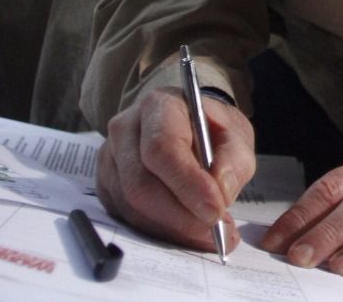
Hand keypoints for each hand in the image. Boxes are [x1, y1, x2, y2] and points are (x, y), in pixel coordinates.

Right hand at [95, 87, 254, 253]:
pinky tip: (188, 233)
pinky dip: (160, 232)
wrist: (187, 127)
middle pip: (141, 183)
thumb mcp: (236, 134)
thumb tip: (221, 192)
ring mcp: (110, 160)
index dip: (188, 183)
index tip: (215, 210)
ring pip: (133, 207)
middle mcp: (125, 130)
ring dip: (173, 229)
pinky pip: (127, 218)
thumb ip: (234, 160)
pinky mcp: (107, 187)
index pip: (162, 148)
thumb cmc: (211, 129)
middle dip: (182, 216)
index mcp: (159, 107)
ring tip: (211, 235)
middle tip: (218, 231)